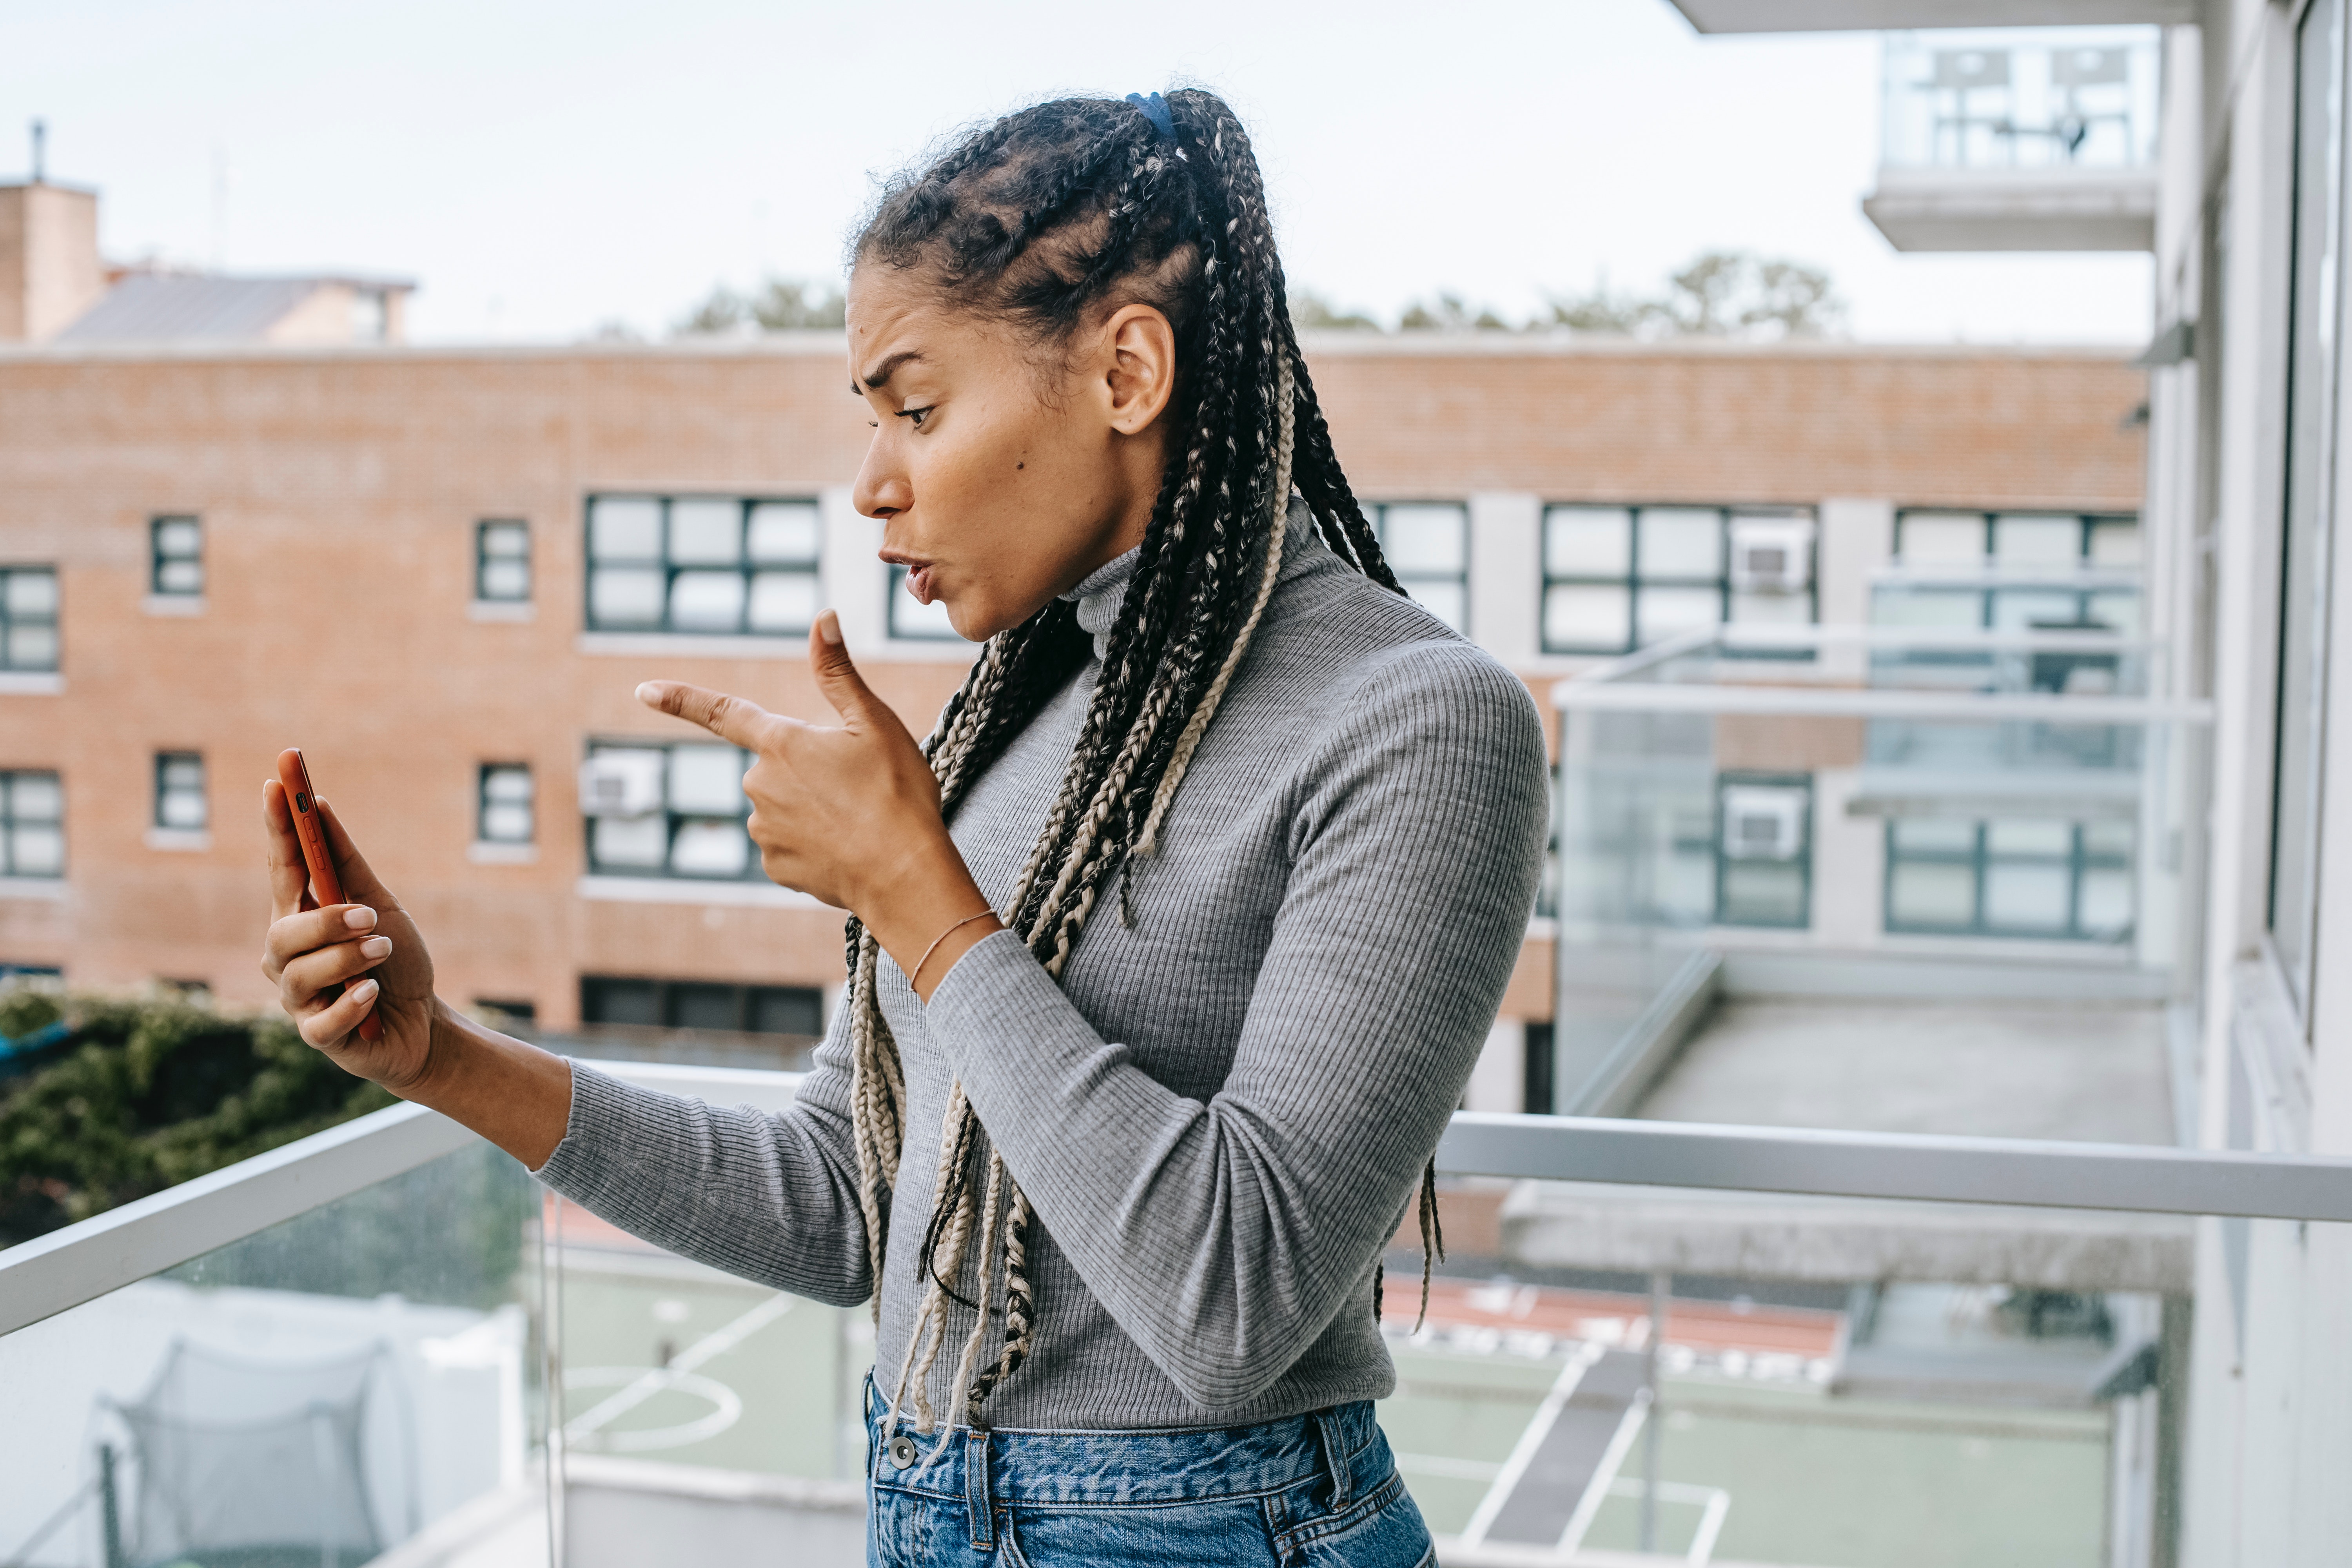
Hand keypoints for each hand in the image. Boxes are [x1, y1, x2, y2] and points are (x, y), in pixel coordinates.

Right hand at [260, 780, 437, 1091]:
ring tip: (383, 951)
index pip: (281, 868)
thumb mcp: (382, 906)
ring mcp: (299, 999)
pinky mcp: (318, 1036)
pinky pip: (321, 1022)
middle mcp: (288, 958)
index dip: (277, 827)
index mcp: (301, 918)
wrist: (424, 1023)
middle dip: (327, 921)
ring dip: (349, 959)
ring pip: (300, 975)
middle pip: (283, 931)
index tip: (277, 783)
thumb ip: (347, 864)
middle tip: (371, 917)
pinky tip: (372, 995)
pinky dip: (352, 1003)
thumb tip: (319, 806)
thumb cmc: (396, 961)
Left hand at [637, 609, 1000, 995]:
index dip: (681, 699)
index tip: (643, 690)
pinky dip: (814, 844)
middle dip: (807, 771)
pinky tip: (846, 847)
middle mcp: (760, 786)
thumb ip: (838, 672)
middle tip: (857, 785)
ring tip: (857, 819)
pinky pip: (788, 845)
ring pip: (782, 807)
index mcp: (781, 743)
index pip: (722, 713)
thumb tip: (823, 616)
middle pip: (774, 767)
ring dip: (812, 809)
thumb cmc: (897, 794)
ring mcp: (764, 830)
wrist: (905, 876)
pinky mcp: (775, 867)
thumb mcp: (875, 724)